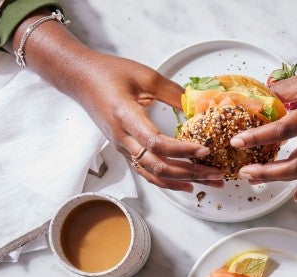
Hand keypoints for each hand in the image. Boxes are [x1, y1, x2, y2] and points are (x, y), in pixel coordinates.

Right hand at [74, 51, 223, 190]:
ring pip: (153, 174)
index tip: (205, 150)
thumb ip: (171, 91)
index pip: (156, 143)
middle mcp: (122, 138)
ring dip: (182, 181)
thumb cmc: (109, 73)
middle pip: (158, 165)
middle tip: (215, 174)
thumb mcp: (144, 75)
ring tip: (207, 182)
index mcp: (125, 116)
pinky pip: (146, 172)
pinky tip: (184, 184)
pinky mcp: (124, 149)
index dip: (181, 150)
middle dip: (190, 172)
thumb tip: (197, 104)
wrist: (81, 79)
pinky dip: (166, 181)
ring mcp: (122, 147)